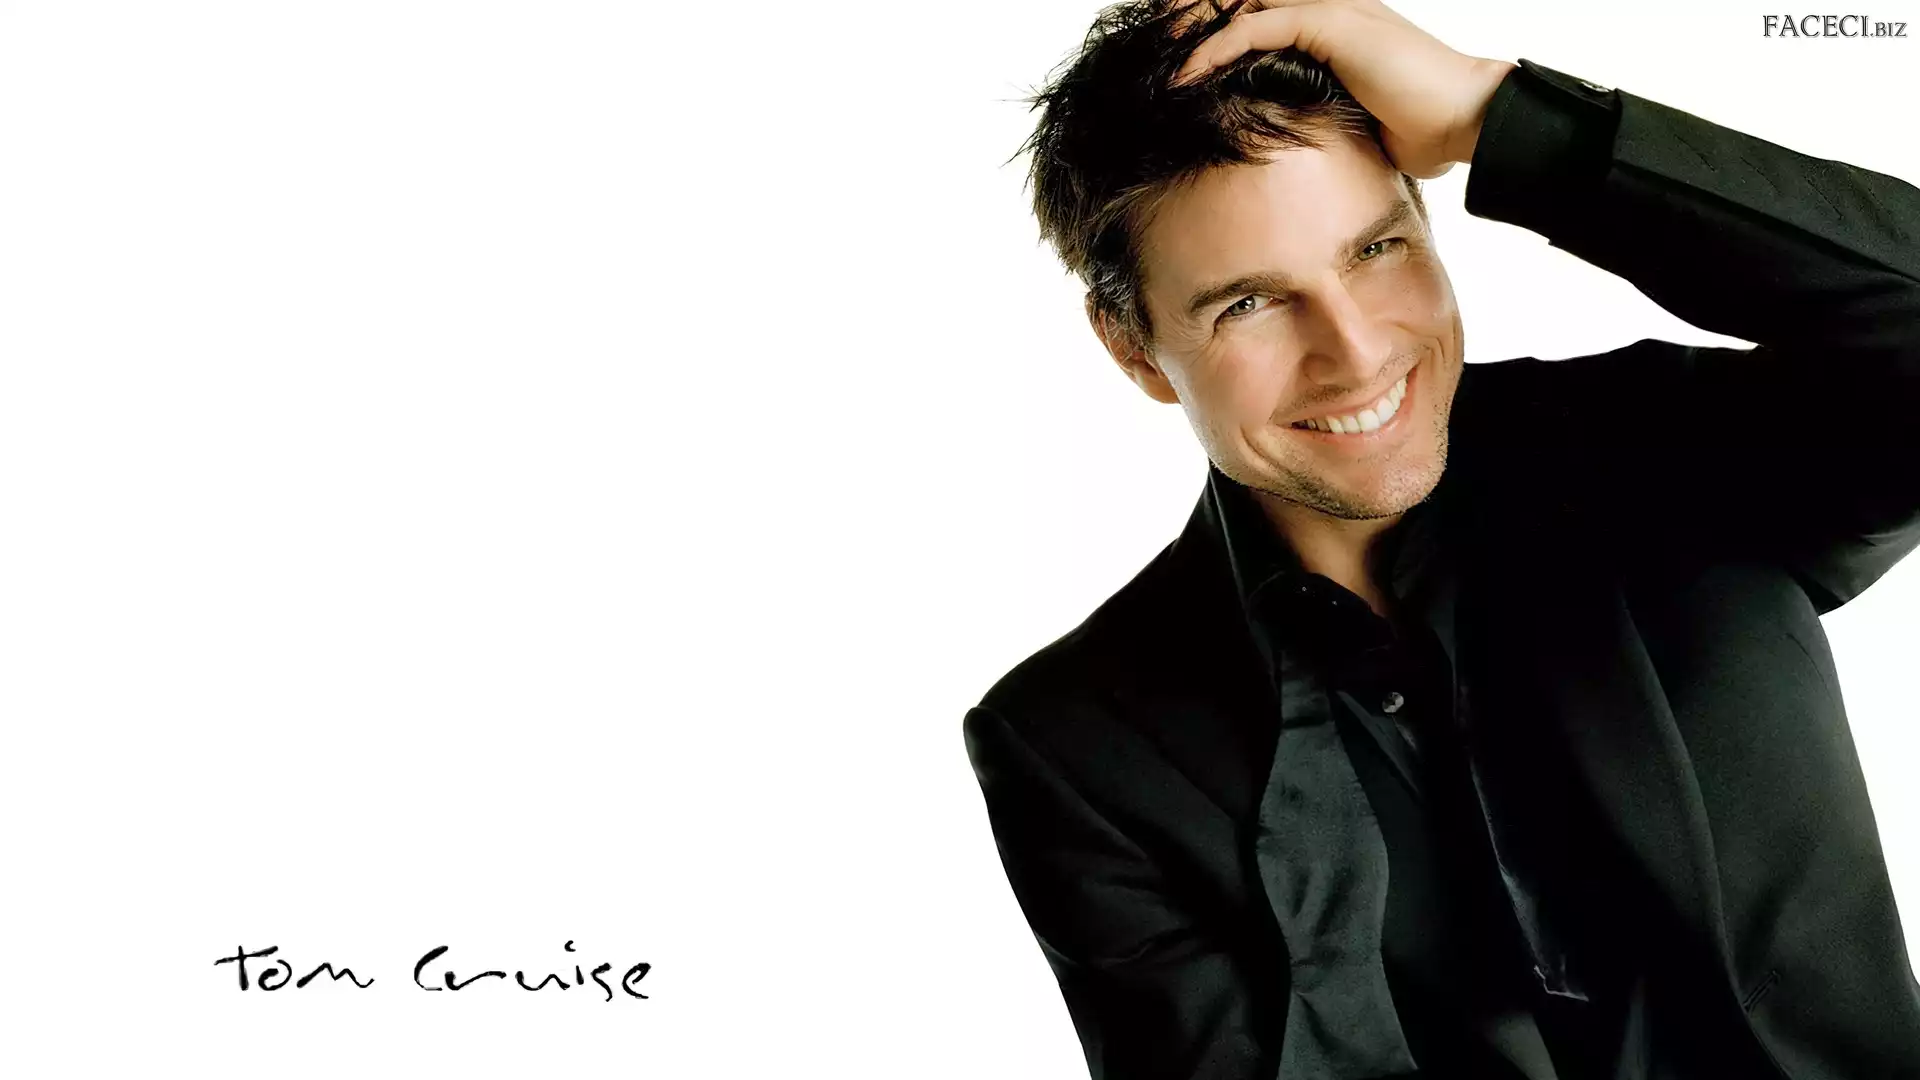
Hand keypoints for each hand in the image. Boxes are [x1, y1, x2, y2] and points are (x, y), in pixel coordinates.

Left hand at [1170, 0, 1515, 178]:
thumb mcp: (1351, 120)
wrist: (1466, 120)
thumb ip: (1318, 114)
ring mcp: (1330, 7)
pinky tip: (1183, 76)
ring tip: (1154, 56)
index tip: (1173, 60)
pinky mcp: (1330, 22)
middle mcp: (1328, 4)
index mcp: (1331, 22)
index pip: (1257, 10)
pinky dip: (1213, 51)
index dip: (1212, 28)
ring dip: (1191, 28)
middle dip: (1191, 17)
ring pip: (1240, 2)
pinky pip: (1253, 28)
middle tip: (1149, 48)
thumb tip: (1290, 146)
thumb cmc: (1422, 129)